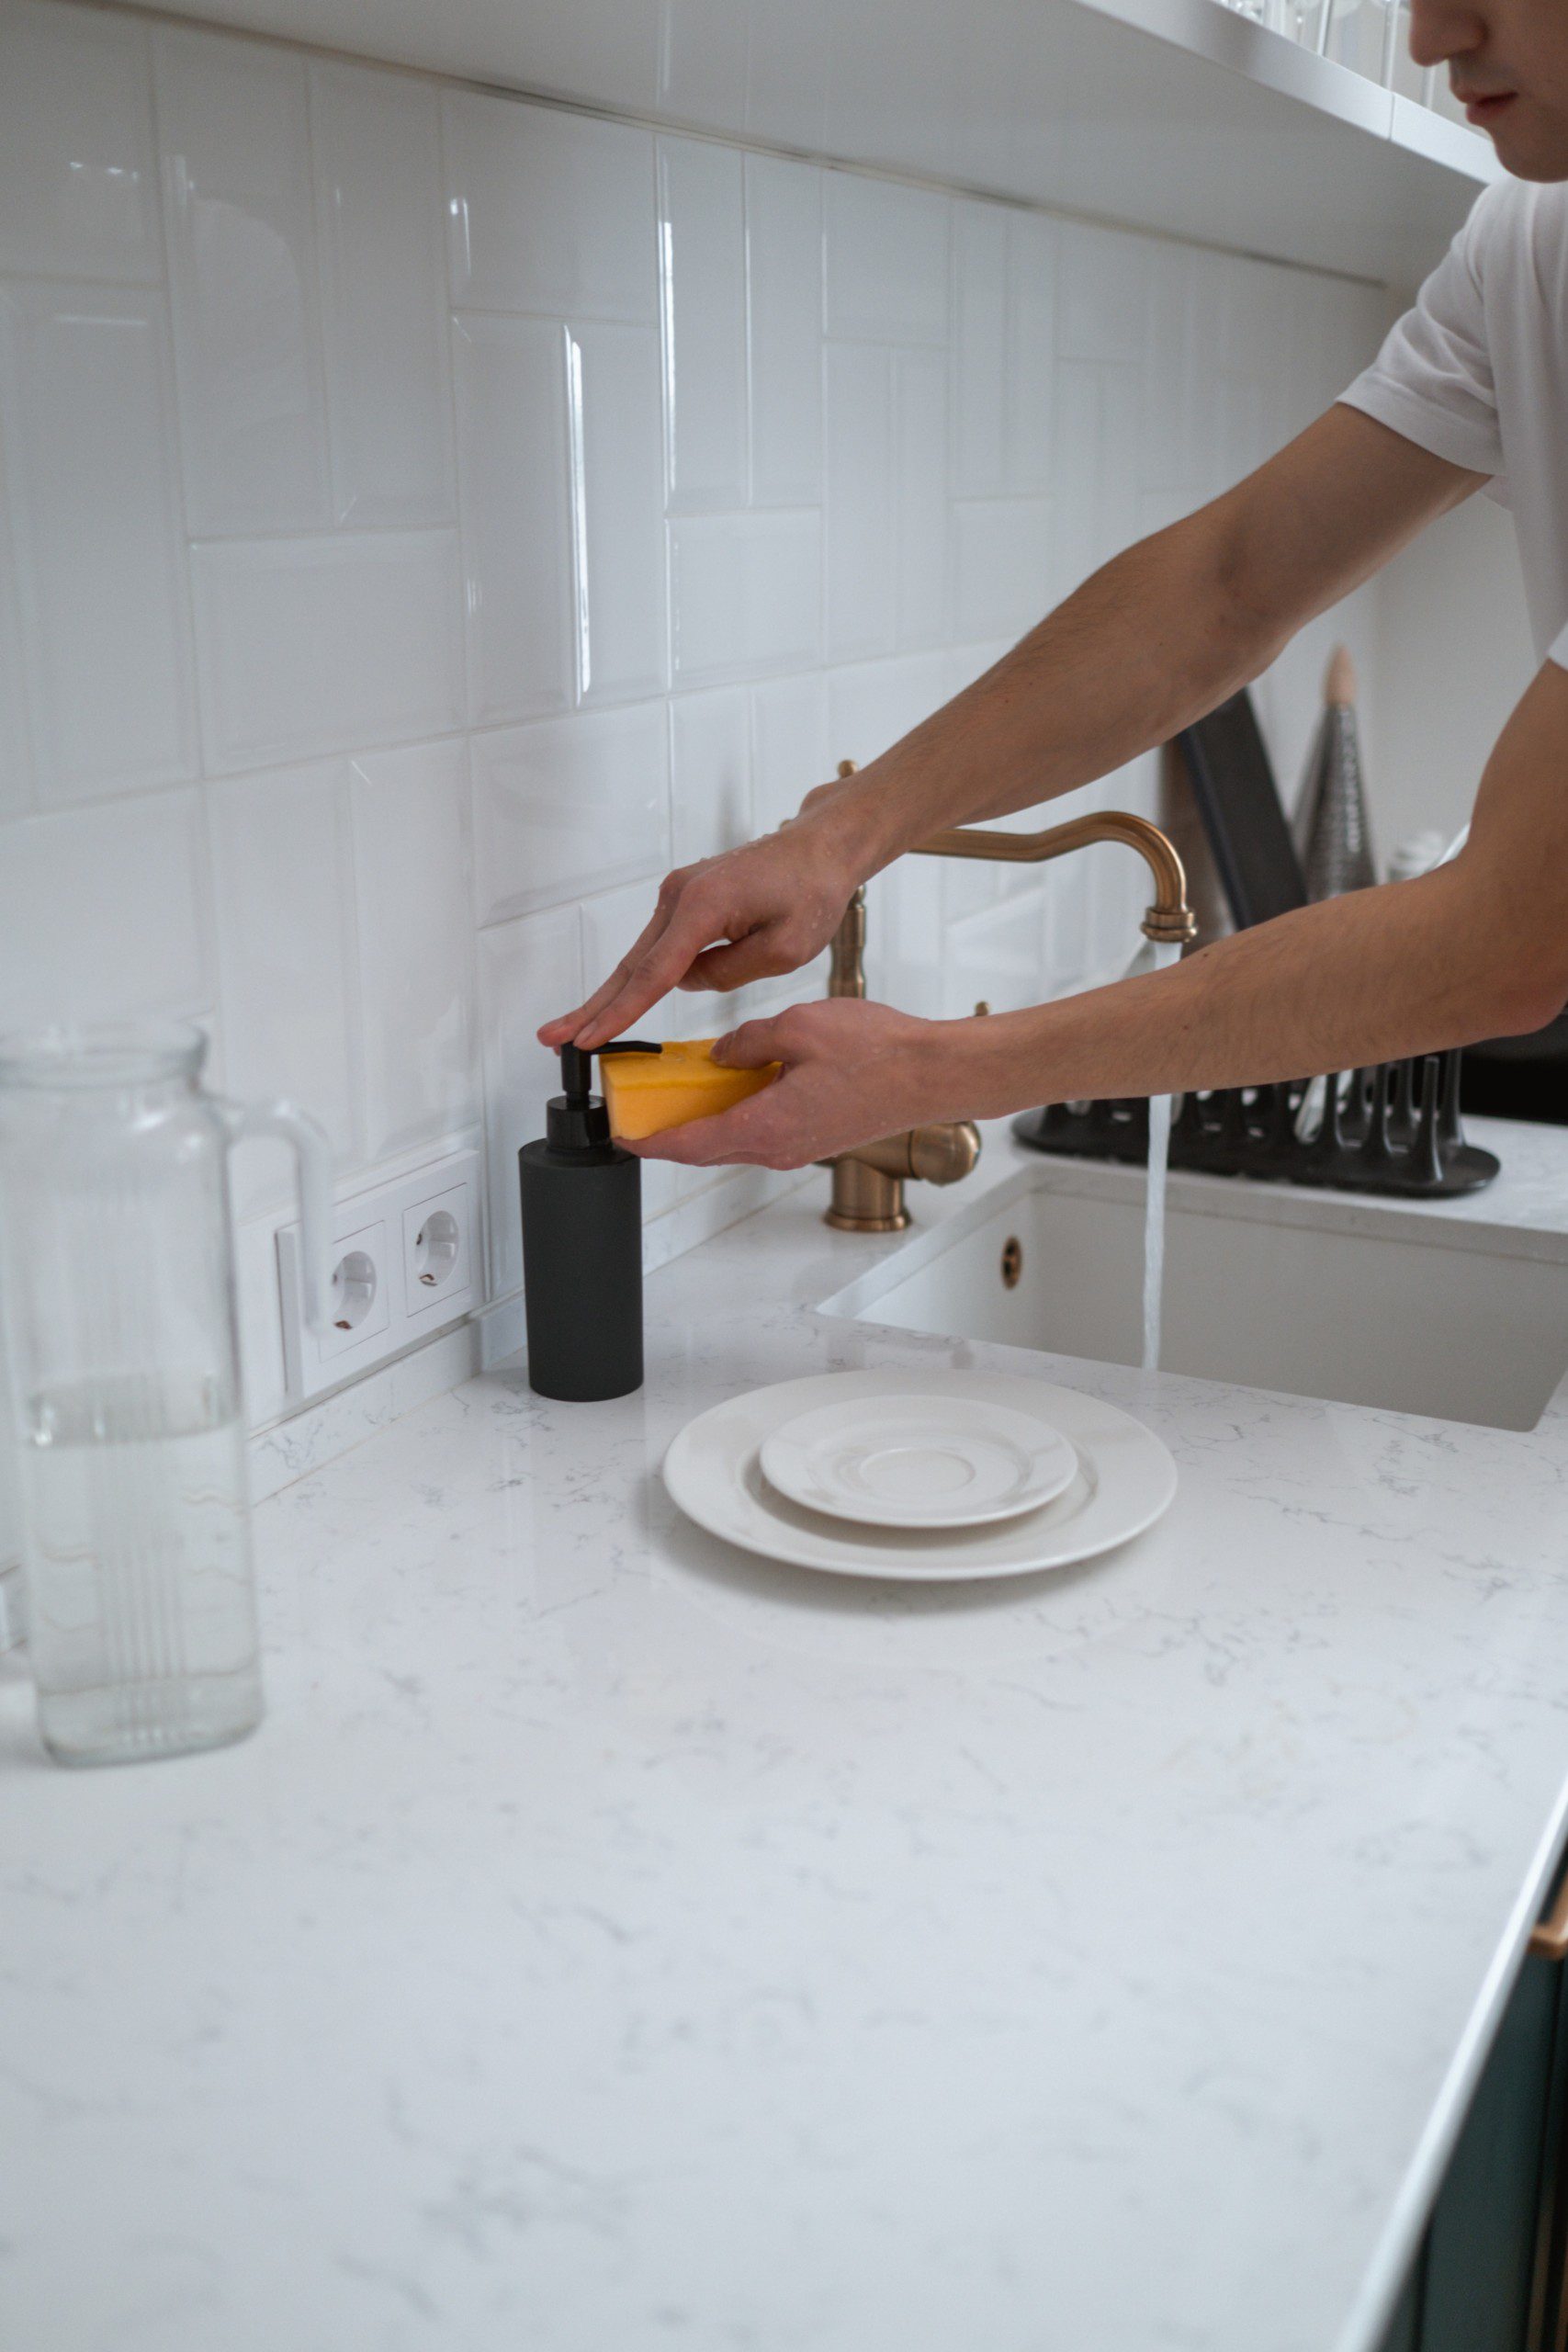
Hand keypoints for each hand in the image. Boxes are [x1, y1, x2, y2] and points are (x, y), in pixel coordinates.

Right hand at [538, 798, 869, 1052]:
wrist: (819, 849)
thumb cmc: (810, 892)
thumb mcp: (785, 950)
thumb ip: (728, 973)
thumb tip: (686, 980)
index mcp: (704, 906)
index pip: (654, 973)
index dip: (619, 1013)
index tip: (587, 1040)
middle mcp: (679, 895)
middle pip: (630, 966)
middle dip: (591, 1007)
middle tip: (551, 1037)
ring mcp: (678, 894)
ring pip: (641, 958)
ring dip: (613, 996)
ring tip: (583, 1030)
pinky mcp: (684, 899)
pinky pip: (659, 947)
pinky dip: (642, 976)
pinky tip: (624, 1004)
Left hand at [622, 997, 963, 1169]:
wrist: (933, 1074)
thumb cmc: (878, 1053)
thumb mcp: (797, 1028)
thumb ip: (747, 1042)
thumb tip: (722, 1053)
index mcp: (765, 1127)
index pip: (688, 1146)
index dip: (649, 1142)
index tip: (622, 1135)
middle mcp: (777, 1149)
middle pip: (706, 1150)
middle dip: (670, 1132)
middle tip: (642, 1108)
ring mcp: (798, 1148)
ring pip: (734, 1141)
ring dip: (705, 1121)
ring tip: (682, 1089)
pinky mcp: (815, 1138)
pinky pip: (761, 1131)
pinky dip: (737, 1113)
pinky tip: (735, 1082)